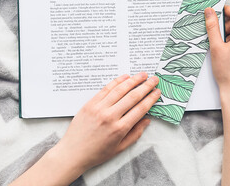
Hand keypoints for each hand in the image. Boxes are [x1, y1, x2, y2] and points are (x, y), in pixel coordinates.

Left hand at [10, 73, 159, 185]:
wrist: (72, 153)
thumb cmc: (96, 153)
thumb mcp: (119, 148)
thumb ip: (135, 134)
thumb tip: (147, 120)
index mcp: (120, 129)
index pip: (140, 109)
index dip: (151, 98)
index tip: (157, 92)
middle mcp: (110, 116)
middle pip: (133, 96)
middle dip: (146, 86)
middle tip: (154, 79)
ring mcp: (99, 108)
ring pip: (120, 90)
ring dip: (133, 80)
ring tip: (142, 75)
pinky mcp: (90, 104)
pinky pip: (106, 89)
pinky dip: (116, 81)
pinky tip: (125, 77)